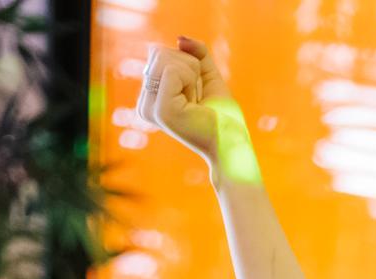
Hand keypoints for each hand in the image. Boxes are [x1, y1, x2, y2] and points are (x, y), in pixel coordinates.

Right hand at [137, 36, 257, 183]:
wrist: (231, 143)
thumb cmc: (222, 117)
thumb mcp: (209, 77)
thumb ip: (197, 55)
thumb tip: (180, 38)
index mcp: (150, 99)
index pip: (159, 54)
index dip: (186, 65)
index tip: (196, 94)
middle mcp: (145, 105)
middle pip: (160, 53)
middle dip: (189, 68)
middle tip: (198, 98)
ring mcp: (150, 108)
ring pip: (165, 59)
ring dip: (191, 75)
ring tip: (197, 102)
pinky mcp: (160, 109)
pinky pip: (173, 70)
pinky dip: (191, 80)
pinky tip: (195, 104)